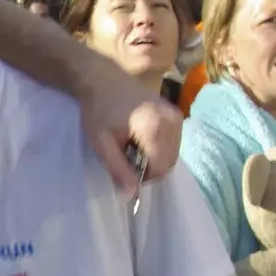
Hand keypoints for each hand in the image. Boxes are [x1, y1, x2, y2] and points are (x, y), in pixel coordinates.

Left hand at [77, 71, 182, 191]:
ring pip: (172, 154)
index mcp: (156, 128)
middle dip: (148, 168)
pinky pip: (172, 142)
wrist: (103, 79)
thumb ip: (118, 169)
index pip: (160, 169)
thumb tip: (132, 195)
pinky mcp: (176, 113)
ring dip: (153, 158)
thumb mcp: (101, 144)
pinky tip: (139, 138)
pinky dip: (158, 147)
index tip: (123, 169)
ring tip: (130, 146)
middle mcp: (173, 122)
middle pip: (168, 163)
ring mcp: (177, 116)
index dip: (142, 176)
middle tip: (125, 156)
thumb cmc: (98, 111)